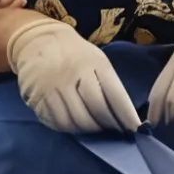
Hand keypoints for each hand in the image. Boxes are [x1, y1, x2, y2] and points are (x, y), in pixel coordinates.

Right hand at [5, 17, 141, 134]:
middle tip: (115, 132)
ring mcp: (54, 88)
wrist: (39, 40)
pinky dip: (71, 130)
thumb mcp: (97, 60)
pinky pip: (59, 123)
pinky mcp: (39, 99)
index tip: (134, 130)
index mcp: (93, 64)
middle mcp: (73, 76)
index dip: (126, 117)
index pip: (115, 96)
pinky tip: (78, 127)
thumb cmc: (76, 54)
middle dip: (109, 126)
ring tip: (97, 130)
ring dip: (91, 131)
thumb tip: (124, 116)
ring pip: (77, 122)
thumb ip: (109, 85)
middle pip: (96, 111)